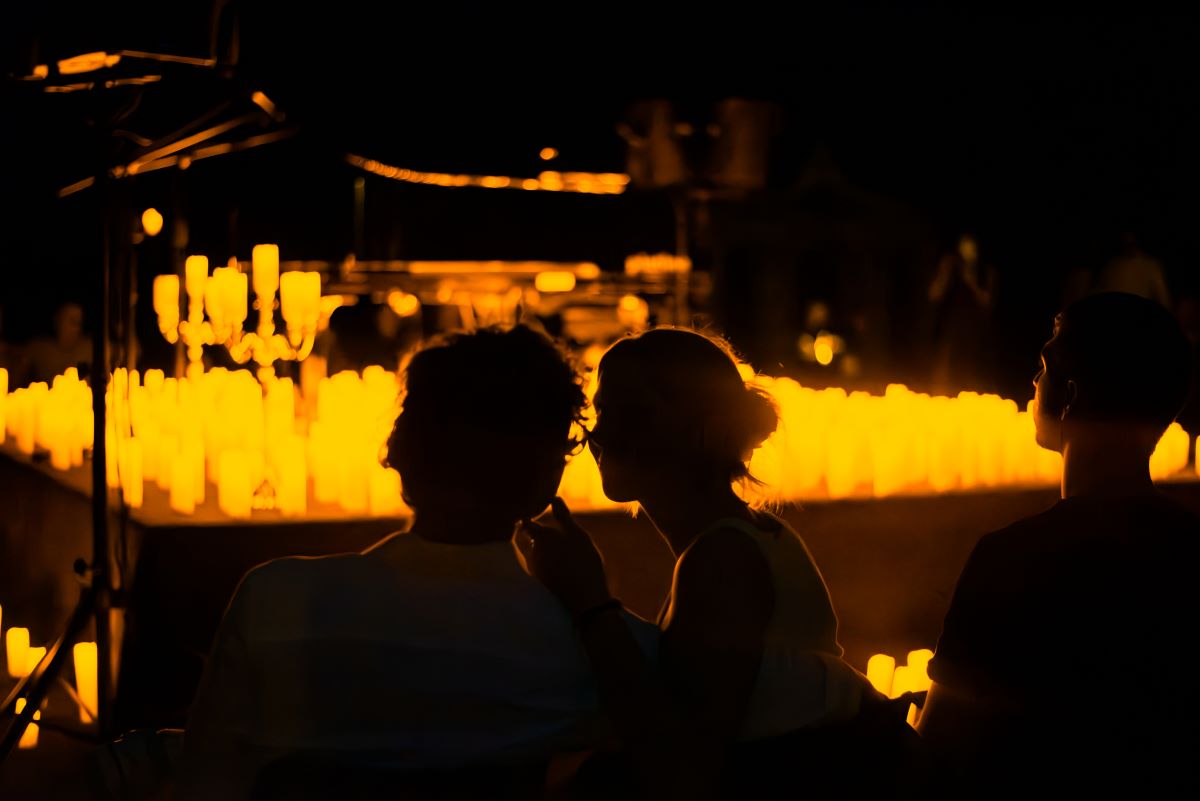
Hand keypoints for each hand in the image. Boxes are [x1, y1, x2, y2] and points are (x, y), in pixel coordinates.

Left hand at [515, 497, 611, 615]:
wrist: (584, 598)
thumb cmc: (581, 561)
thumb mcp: (576, 535)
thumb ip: (563, 516)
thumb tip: (553, 497)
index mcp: (539, 537)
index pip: (525, 523)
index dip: (527, 516)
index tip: (530, 511)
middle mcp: (531, 553)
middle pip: (524, 538)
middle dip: (528, 532)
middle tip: (536, 523)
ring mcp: (534, 570)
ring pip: (530, 552)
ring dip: (535, 546)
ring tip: (549, 541)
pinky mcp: (541, 582)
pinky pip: (537, 565)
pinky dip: (542, 559)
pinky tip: (555, 560)